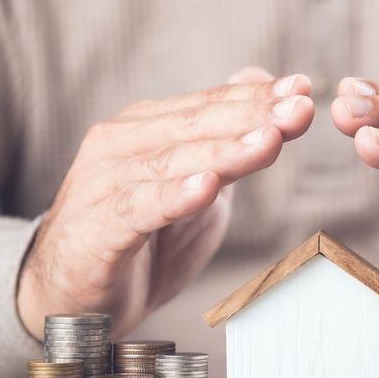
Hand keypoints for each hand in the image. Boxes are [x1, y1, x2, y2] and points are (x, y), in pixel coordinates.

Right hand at [17, 67, 313, 339]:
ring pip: (171, 161)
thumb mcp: (196, 185)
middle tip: (300, 109)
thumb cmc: (141, 240)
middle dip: (253, 116)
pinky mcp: (94, 230)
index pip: (210, 105)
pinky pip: (138, 209)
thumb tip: (260, 79)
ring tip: (269, 142)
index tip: (305, 89)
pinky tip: (206, 189)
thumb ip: (226, 138)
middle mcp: (120, 145)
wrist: (73, 298)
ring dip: (225, 152)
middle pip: (195, 125)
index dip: (258, 96)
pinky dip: (172, 198)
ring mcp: (103, 185)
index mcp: (146, 128)